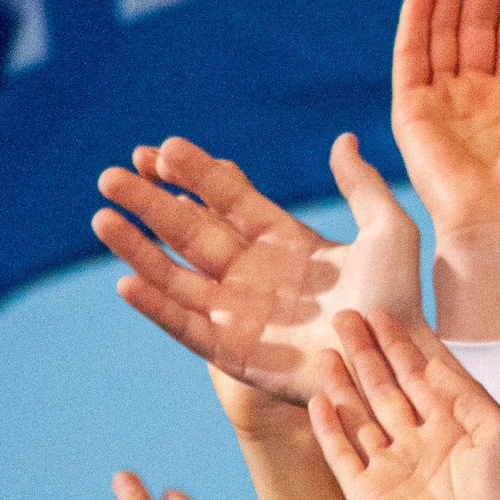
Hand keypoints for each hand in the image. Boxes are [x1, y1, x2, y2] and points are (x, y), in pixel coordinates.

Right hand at [94, 133, 420, 405]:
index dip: (193, 173)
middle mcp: (252, 273)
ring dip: (137, 249)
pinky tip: (125, 282)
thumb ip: (362, 186)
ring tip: (101, 219)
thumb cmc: (398, 302)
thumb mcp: (388, 231)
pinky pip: (185, 325)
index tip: (159, 149)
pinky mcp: (232, 352)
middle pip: (188, 230)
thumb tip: (344, 139)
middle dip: (149, 203)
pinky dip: (156, 306)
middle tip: (110, 177)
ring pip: (174, 274)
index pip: (225, 197)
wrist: (393, 359)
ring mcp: (238, 312)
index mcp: (282, 240)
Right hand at [307, 309, 499, 499]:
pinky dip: (329, 428)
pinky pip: (341, 455)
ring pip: (359, 417)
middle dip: (366, 353)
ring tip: (325, 350)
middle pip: (384, 389)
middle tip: (345, 316)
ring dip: (342, 384)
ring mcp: (390, 469)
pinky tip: (318, 399)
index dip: (400, 345)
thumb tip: (435, 360)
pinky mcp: (367, 496)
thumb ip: (465, 394)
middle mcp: (418, 445)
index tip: (382, 313)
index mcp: (452, 429)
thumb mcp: (499, 431)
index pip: (419, 377)